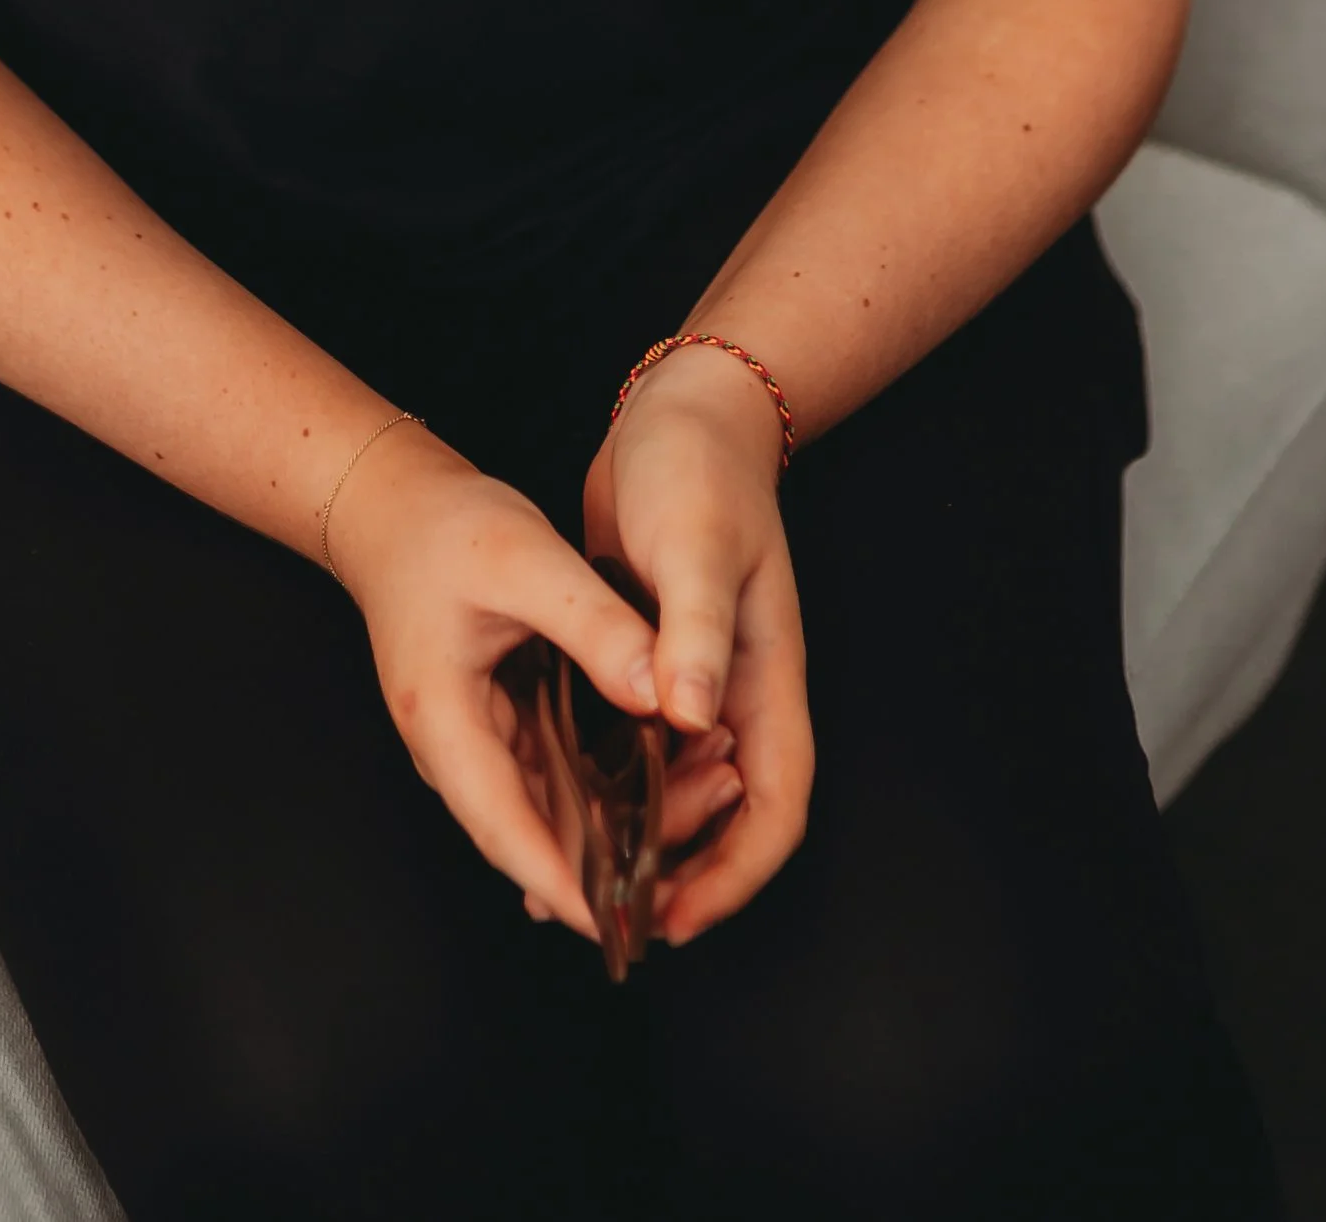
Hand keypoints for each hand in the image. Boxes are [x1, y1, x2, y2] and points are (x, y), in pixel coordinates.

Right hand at [327, 423, 665, 942]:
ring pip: (551, 808)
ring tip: (710, 788)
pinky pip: (553, 775)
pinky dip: (606, 780)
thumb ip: (596, 625)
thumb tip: (663, 693)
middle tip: (707, 826)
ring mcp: (475, 744)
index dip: (564, 882)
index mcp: (444, 722)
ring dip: (620, 814)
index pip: (505, 829)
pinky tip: (666, 764)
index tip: (621, 923)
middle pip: (537, 830)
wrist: (392, 508)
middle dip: (617, 849)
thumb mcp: (526, 559)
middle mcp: (455, 751)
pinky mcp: (497, 726)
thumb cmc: (443, 529)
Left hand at [581, 348, 812, 945]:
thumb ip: (692, 630)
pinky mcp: (647, 658)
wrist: (678, 411)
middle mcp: (734, 690)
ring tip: (566, 877)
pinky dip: (601, 777)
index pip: (776, 808)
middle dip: (678, 873)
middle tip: (608, 912)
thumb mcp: (695, 544)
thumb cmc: (699, 470)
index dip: (735, 873)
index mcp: (765, 677)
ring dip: (634, 833)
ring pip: (673, 786)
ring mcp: (692, 677)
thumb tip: (686, 720)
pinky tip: (548, 794)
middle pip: (725, 815)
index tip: (676, 914)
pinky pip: (631, 743)